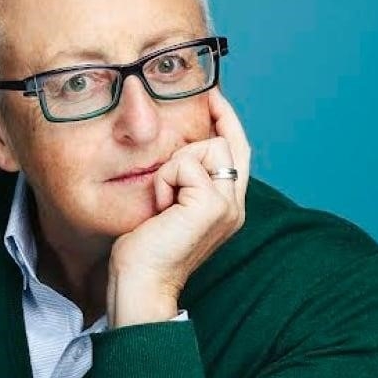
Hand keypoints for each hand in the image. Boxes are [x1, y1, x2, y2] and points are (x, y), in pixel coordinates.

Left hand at [108, 86, 250, 299]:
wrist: (140, 282)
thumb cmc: (144, 248)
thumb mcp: (169, 203)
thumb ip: (184, 178)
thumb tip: (181, 143)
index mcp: (228, 205)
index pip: (237, 148)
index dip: (226, 119)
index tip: (211, 94)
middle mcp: (235, 205)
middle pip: (224, 142)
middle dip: (188, 150)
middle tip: (166, 190)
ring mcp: (228, 206)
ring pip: (206, 147)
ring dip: (173, 168)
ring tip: (162, 203)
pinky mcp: (212, 205)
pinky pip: (185, 163)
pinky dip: (165, 180)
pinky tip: (160, 208)